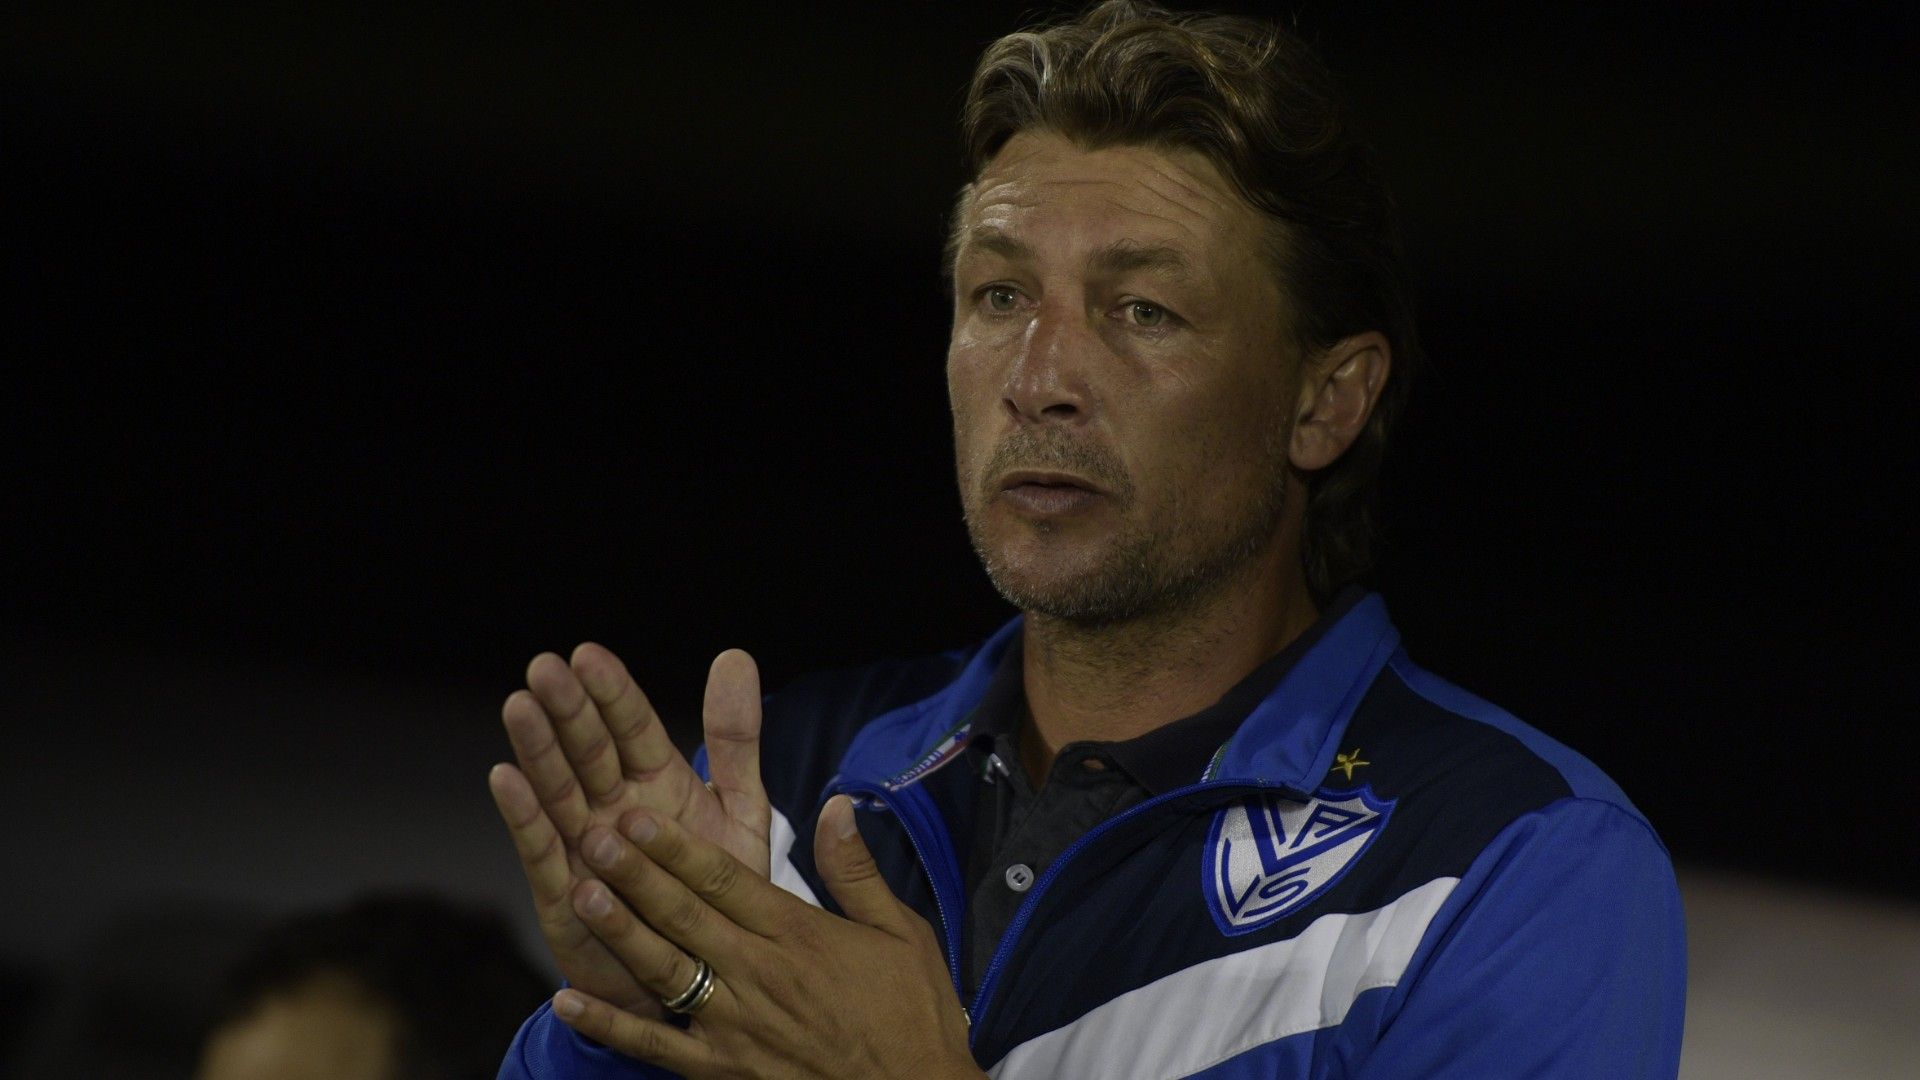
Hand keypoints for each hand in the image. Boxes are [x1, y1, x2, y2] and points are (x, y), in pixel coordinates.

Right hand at [488, 644, 770, 1014]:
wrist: (700, 978)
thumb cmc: (717, 892)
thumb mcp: (740, 811)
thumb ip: (735, 739)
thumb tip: (734, 656)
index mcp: (656, 783)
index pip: (632, 727)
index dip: (612, 692)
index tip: (588, 654)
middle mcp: (612, 808)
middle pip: (588, 751)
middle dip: (568, 709)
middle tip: (544, 668)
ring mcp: (583, 847)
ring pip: (558, 790)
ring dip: (538, 750)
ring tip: (519, 707)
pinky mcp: (564, 894)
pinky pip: (543, 850)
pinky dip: (524, 815)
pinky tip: (505, 778)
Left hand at [551, 796, 982, 1079]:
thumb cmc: (913, 1016)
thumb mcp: (903, 932)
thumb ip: (857, 871)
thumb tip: (837, 805)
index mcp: (798, 933)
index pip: (724, 878)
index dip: (676, 845)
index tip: (636, 813)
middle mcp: (759, 974)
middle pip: (685, 914)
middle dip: (635, 872)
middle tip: (593, 834)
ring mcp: (735, 1026)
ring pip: (664, 969)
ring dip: (620, 931)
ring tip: (580, 893)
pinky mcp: (722, 1071)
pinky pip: (654, 1046)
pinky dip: (609, 1025)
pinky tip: (568, 1000)